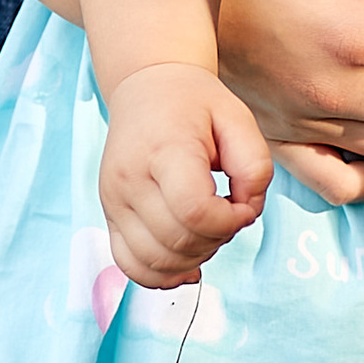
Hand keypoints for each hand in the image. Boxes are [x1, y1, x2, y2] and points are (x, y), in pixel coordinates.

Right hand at [100, 63, 273, 287]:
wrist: (146, 87)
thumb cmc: (196, 104)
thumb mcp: (238, 118)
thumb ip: (255, 166)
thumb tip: (245, 212)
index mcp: (164, 148)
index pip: (195, 211)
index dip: (230, 221)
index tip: (243, 205)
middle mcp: (129, 178)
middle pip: (177, 241)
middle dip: (217, 239)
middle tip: (230, 214)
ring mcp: (113, 200)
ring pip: (153, 261)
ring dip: (193, 259)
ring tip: (209, 230)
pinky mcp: (109, 215)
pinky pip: (130, 266)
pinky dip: (161, 275)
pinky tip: (187, 260)